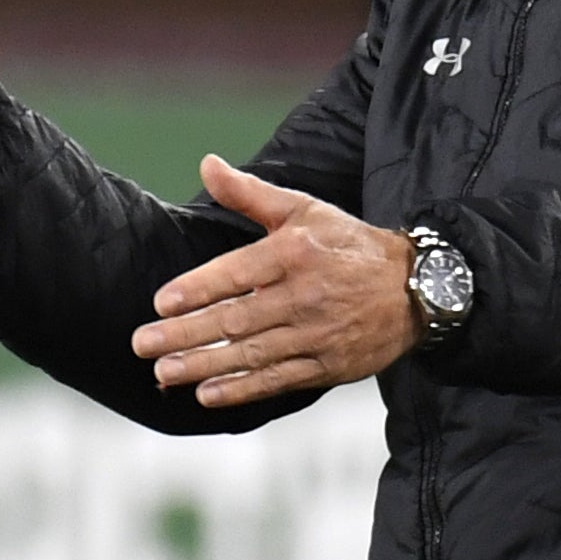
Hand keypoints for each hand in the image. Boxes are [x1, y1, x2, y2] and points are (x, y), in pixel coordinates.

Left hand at [130, 157, 420, 406]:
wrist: (417, 288)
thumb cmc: (349, 244)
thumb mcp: (304, 209)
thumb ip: (250, 193)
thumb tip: (206, 164)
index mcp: (295, 253)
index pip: (238, 272)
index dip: (198, 288)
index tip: (161, 303)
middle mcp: (305, 295)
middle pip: (237, 318)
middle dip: (186, 334)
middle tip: (143, 345)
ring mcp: (317, 334)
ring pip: (252, 353)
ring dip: (205, 365)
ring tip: (164, 373)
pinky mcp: (328, 366)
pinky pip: (278, 380)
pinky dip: (243, 390)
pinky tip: (207, 395)